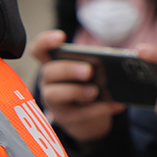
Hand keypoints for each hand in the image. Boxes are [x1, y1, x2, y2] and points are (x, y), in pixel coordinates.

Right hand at [29, 29, 123, 145]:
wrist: (89, 119)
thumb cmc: (90, 86)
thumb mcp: (91, 72)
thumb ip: (96, 64)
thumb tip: (112, 62)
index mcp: (54, 64)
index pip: (39, 50)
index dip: (45, 42)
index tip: (61, 37)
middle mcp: (49, 81)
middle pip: (48, 71)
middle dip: (68, 70)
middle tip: (89, 71)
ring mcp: (53, 101)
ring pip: (54, 94)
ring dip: (76, 91)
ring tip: (94, 91)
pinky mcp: (65, 118)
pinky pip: (79, 114)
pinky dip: (99, 109)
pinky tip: (117, 104)